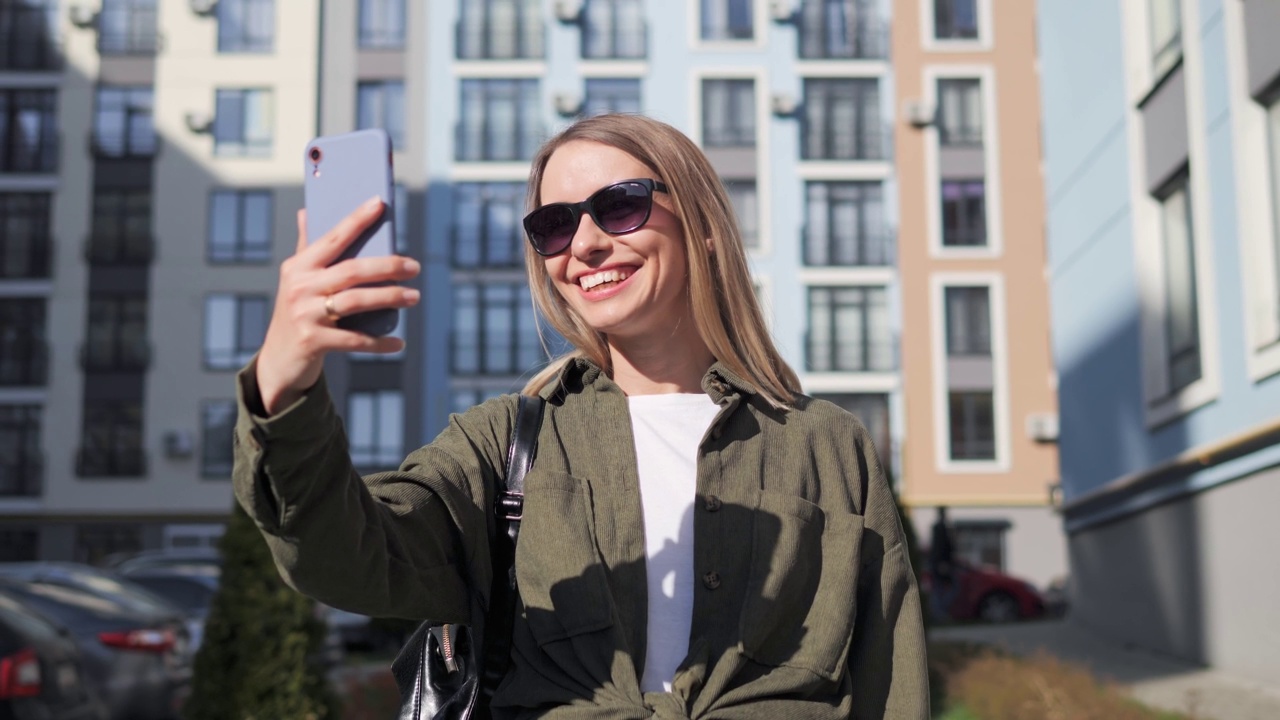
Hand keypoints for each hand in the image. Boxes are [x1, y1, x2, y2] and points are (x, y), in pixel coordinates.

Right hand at [255, 198, 420, 414]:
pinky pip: (355, 340)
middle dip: (388, 266)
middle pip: (352, 270)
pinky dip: (379, 342)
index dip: (356, 220)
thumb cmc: (296, 311)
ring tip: (414, 296)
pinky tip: (398, 342)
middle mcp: (300, 287)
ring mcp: (305, 314)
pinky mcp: (313, 341)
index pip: (332, 238)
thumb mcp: (296, 279)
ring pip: (356, 301)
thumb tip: (306, 210)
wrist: (277, 360)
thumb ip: (306, 247)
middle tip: (415, 266)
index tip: (379, 204)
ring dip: (390, 298)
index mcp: (298, 266)